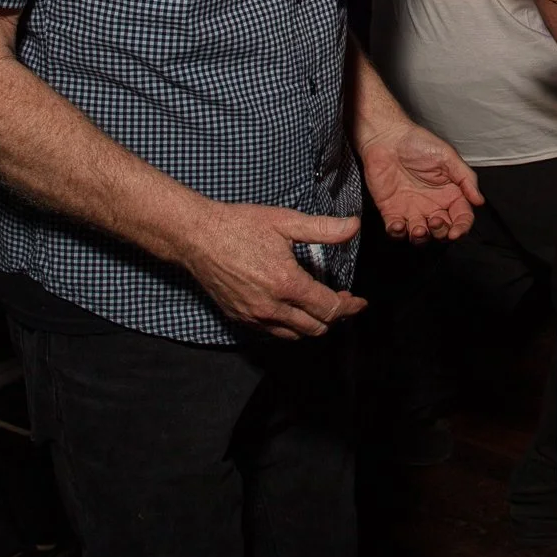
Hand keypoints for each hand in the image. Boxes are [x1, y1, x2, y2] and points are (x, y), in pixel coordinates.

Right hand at [177, 200, 366, 339]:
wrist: (196, 237)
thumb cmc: (239, 225)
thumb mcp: (285, 221)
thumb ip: (323, 229)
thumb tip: (354, 226)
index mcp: (287, 284)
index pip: (329, 308)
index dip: (349, 307)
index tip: (360, 302)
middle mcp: (271, 307)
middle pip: (315, 328)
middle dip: (335, 317)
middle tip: (342, 301)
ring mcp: (253, 316)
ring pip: (294, 335)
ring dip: (313, 324)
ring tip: (320, 306)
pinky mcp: (239, 317)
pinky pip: (272, 332)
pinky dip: (290, 326)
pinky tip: (293, 309)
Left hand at [357, 118, 481, 243]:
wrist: (387, 137)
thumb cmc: (418, 142)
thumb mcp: (448, 156)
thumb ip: (466, 178)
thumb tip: (479, 200)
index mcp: (449, 194)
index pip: (461, 218)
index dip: (461, 228)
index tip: (456, 231)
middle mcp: (432, 206)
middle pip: (442, 232)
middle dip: (441, 233)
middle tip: (435, 221)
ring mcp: (412, 210)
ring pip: (420, 237)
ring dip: (420, 238)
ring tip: (418, 227)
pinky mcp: (392, 211)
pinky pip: (396, 231)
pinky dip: (397, 233)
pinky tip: (398, 224)